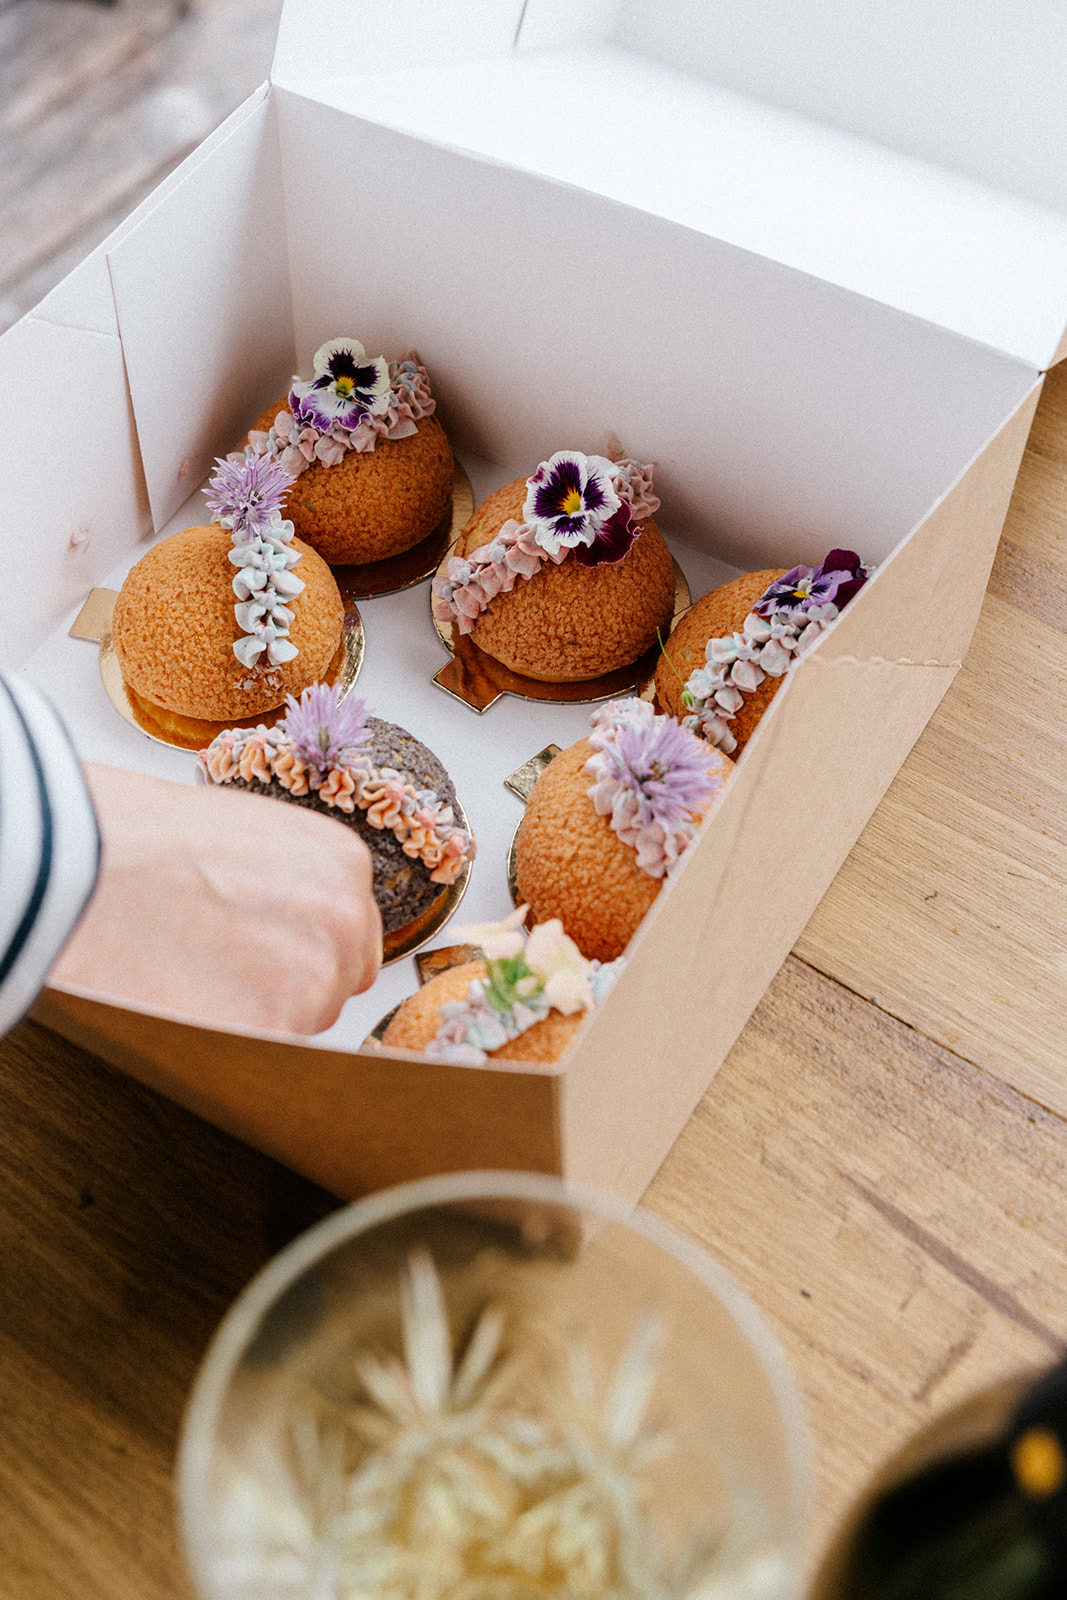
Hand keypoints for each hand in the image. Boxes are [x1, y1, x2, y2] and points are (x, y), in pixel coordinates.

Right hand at [51, 763, 381, 1033]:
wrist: (77, 858)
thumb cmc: (138, 836)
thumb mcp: (243, 834)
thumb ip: (288, 883)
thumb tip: (285, 928)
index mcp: (341, 865)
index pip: (350, 937)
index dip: (300, 952)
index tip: (261, 954)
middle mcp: (343, 920)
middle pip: (332, 986)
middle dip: (282, 989)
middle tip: (213, 968)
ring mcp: (315, 977)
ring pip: (298, 1025)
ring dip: (251, 1018)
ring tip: (186, 976)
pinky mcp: (274, 1028)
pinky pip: (259, 1054)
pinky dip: (222, 1043)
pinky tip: (180, 1000)